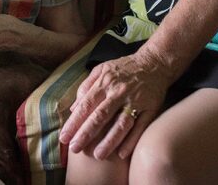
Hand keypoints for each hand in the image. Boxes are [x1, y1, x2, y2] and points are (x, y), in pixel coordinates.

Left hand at [59, 49, 174, 160]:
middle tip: (75, 149)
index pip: (86, 105)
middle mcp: (119, 92)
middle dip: (86, 133)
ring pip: (121, 123)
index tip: (64, 137)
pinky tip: (121, 154)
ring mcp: (135, 101)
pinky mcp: (150, 109)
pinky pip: (140, 127)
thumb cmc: (124, 68)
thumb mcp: (102, 70)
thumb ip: (86, 87)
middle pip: (101, 115)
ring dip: (109, 141)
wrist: (154, 63)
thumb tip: (73, 108)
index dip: (74, 122)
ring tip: (98, 156)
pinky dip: (131, 141)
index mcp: (105, 83)